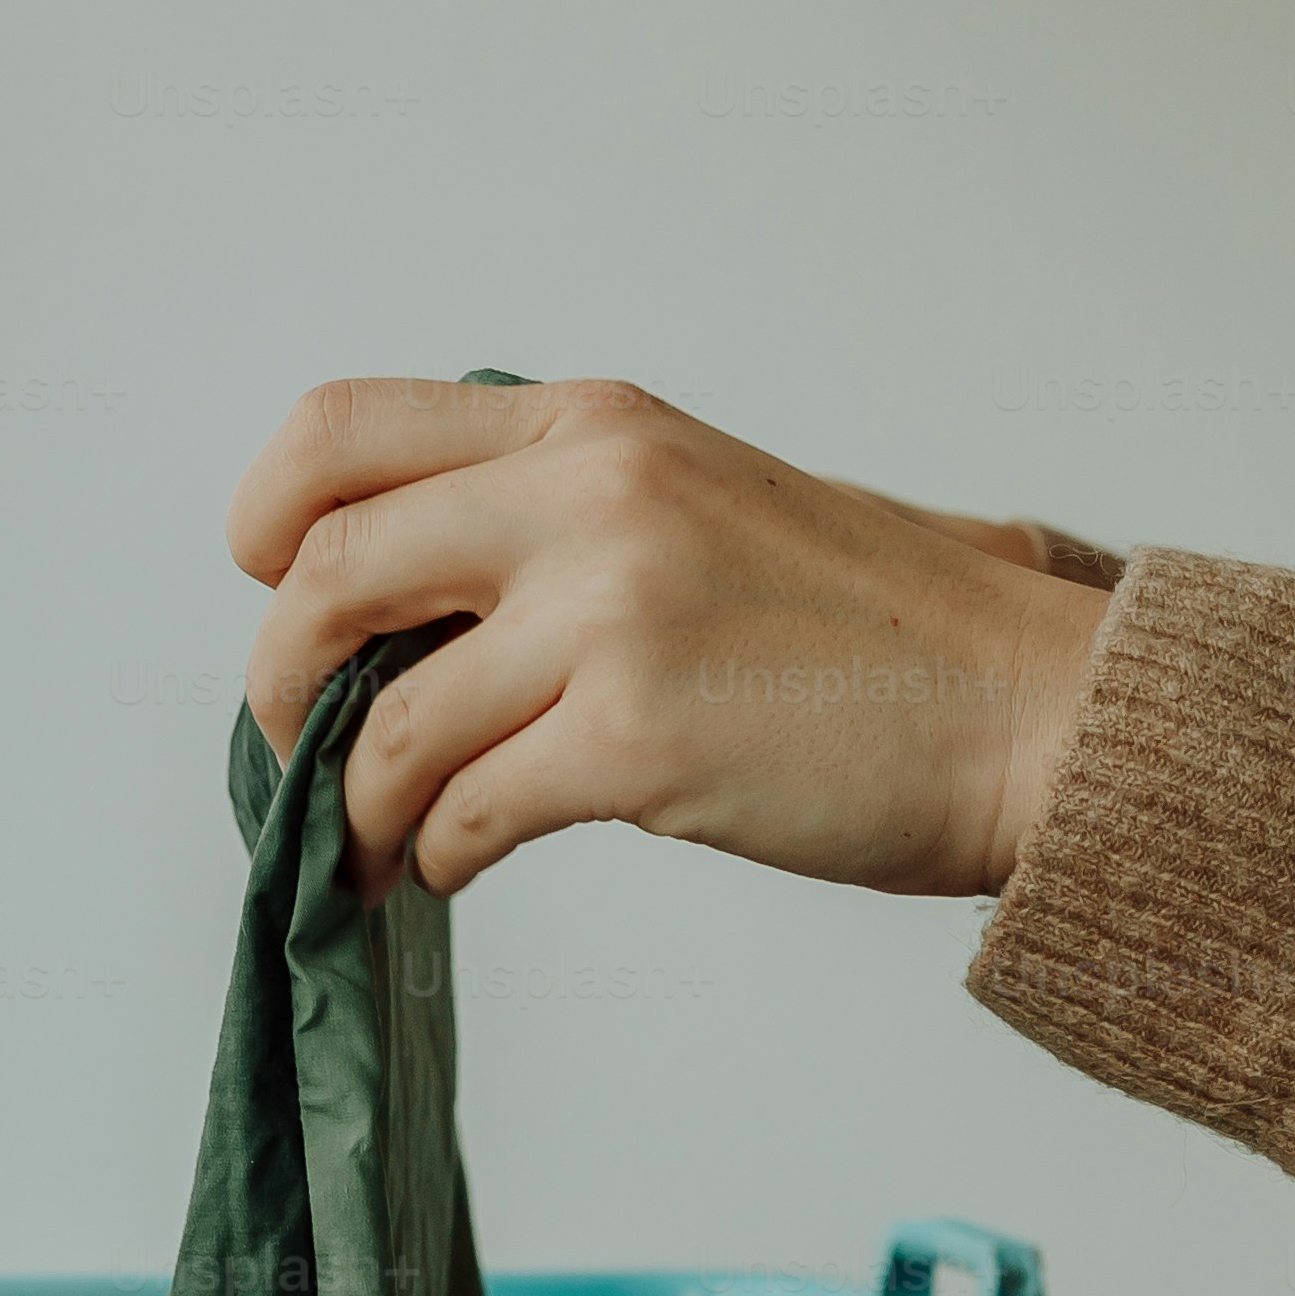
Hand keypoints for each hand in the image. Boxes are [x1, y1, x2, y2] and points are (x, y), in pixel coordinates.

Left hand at [229, 376, 1115, 900]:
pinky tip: (452, 869)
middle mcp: (589, 497)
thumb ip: (568, 521)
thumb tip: (424, 612)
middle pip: (328, 572)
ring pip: (385, 723)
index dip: (269, 519)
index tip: (274, 592)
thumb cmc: (887, 636)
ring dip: (356, 808)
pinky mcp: (637, 743)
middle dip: (283, 686)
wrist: (1025, 711)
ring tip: (374, 852)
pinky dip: (434, 856)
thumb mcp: (707, 503)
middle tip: (300, 754)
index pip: (344, 431)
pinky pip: (463, 812)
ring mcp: (610, 618)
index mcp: (595, 426)